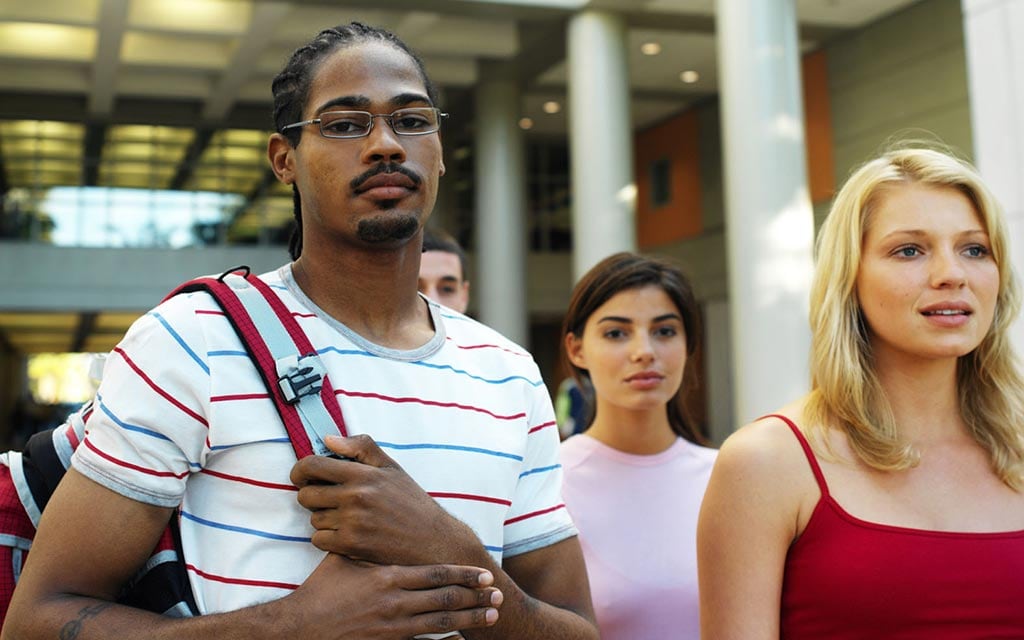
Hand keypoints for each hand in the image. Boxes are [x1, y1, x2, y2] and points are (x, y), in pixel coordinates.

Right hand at [283, 554, 501, 639]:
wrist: (301, 627)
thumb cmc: (321, 591)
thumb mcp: (343, 559)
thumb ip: (365, 543)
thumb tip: (374, 517)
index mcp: (388, 578)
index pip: (435, 574)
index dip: (463, 574)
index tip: (484, 574)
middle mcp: (396, 603)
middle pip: (445, 599)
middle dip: (475, 597)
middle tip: (498, 595)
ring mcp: (393, 628)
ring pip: (439, 622)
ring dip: (468, 619)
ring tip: (490, 616)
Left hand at [290, 435, 480, 564]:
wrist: (432, 540)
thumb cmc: (411, 502)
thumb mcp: (391, 468)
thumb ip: (360, 448)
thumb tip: (327, 439)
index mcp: (363, 474)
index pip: (312, 465)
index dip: (300, 470)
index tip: (302, 476)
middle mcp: (355, 497)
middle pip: (306, 495)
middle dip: (312, 496)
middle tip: (328, 499)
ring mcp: (352, 523)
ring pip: (313, 519)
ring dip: (323, 519)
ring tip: (346, 518)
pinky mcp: (351, 546)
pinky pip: (318, 540)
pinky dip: (327, 538)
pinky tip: (345, 534)